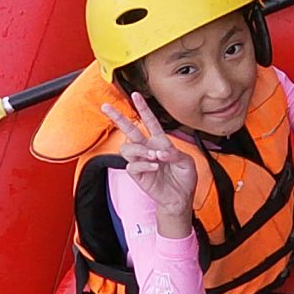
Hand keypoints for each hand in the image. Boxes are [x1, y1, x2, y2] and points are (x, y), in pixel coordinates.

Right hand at [101, 93, 196, 231]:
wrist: (180, 198)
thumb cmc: (184, 178)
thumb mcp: (186, 162)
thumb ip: (174, 153)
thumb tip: (161, 150)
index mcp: (160, 141)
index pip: (150, 121)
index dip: (143, 108)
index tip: (136, 95)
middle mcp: (148, 149)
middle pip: (130, 130)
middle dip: (118, 118)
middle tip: (106, 107)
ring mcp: (141, 161)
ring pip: (128, 148)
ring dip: (140, 150)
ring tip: (153, 157)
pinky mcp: (137, 175)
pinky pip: (132, 166)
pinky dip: (143, 165)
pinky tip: (154, 167)